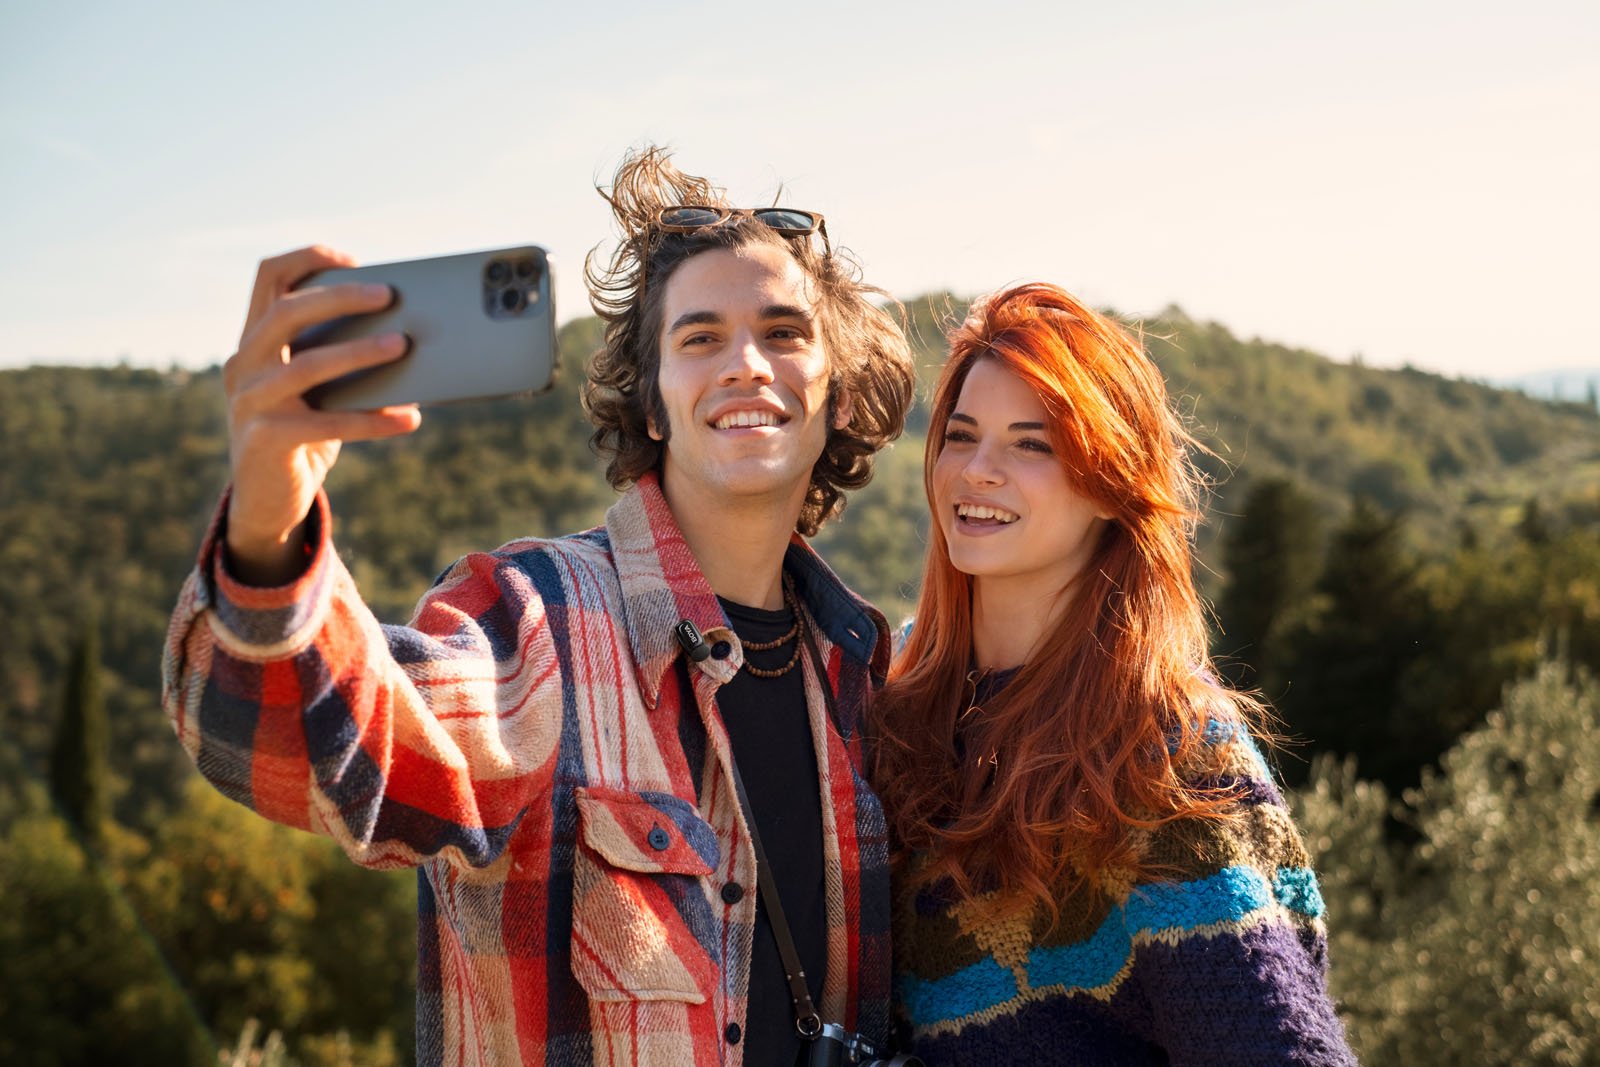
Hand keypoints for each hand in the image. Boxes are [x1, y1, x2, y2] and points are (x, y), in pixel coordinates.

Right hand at [222, 245, 420, 584]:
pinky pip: (325, 424)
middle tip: (389, 296)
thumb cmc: (304, 434)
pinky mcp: (264, 439)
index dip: (307, 258)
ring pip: (305, 365)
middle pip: (285, 311)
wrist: (268, 501)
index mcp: (254, 341)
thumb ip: (339, 358)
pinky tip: (410, 418)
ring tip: (404, 345)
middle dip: (339, 297)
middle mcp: (242, 363)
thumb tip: (410, 336)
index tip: (354, 259)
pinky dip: (372, 421)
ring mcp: (248, 401)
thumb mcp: (317, 390)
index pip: (267, 277)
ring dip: (359, 352)